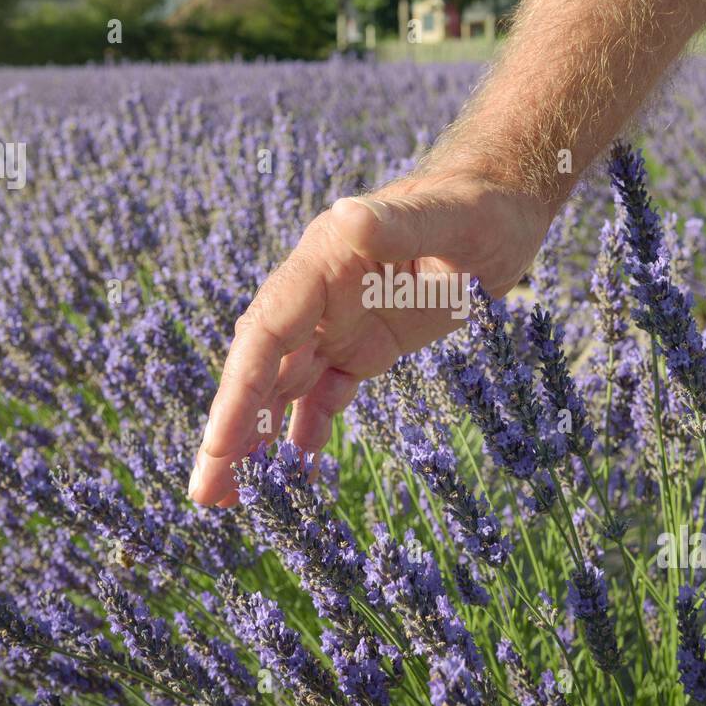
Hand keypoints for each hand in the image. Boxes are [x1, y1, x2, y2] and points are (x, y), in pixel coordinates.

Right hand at [187, 169, 551, 506]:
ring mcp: (339, 325)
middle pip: (261, 368)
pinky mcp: (365, 346)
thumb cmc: (478, 207)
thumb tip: (347, 216)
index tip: (219, 443)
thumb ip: (399, 224)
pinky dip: (305, 435)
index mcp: (324, 262)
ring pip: (283, 389)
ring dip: (256, 440)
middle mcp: (318, 297)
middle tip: (204, 492)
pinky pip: (324, 397)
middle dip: (232, 430)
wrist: (501, 210)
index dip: (241, 389)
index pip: (268, 332)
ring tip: (228, 498)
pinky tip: (292, 475)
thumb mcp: (450, 218)